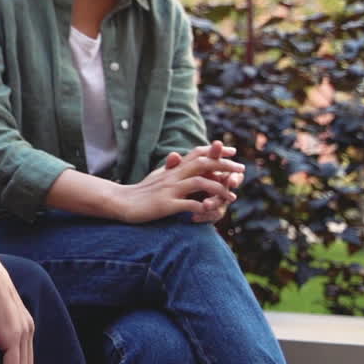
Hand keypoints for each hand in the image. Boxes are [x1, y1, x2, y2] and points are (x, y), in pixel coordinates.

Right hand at [120, 147, 243, 223]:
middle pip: (202, 164)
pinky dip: (202, 207)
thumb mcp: (158, 176)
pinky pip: (188, 204)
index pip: (197, 153)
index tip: (232, 152)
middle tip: (241, 170)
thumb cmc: (141, 191)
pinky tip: (211, 211)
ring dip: (218, 189)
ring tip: (232, 196)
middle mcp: (173, 176)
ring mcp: (169, 189)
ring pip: (199, 183)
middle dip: (224, 166)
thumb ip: (171, 167)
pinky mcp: (166, 205)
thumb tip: (178, 156)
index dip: (216, 152)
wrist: (122, 202)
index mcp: (173, 169)